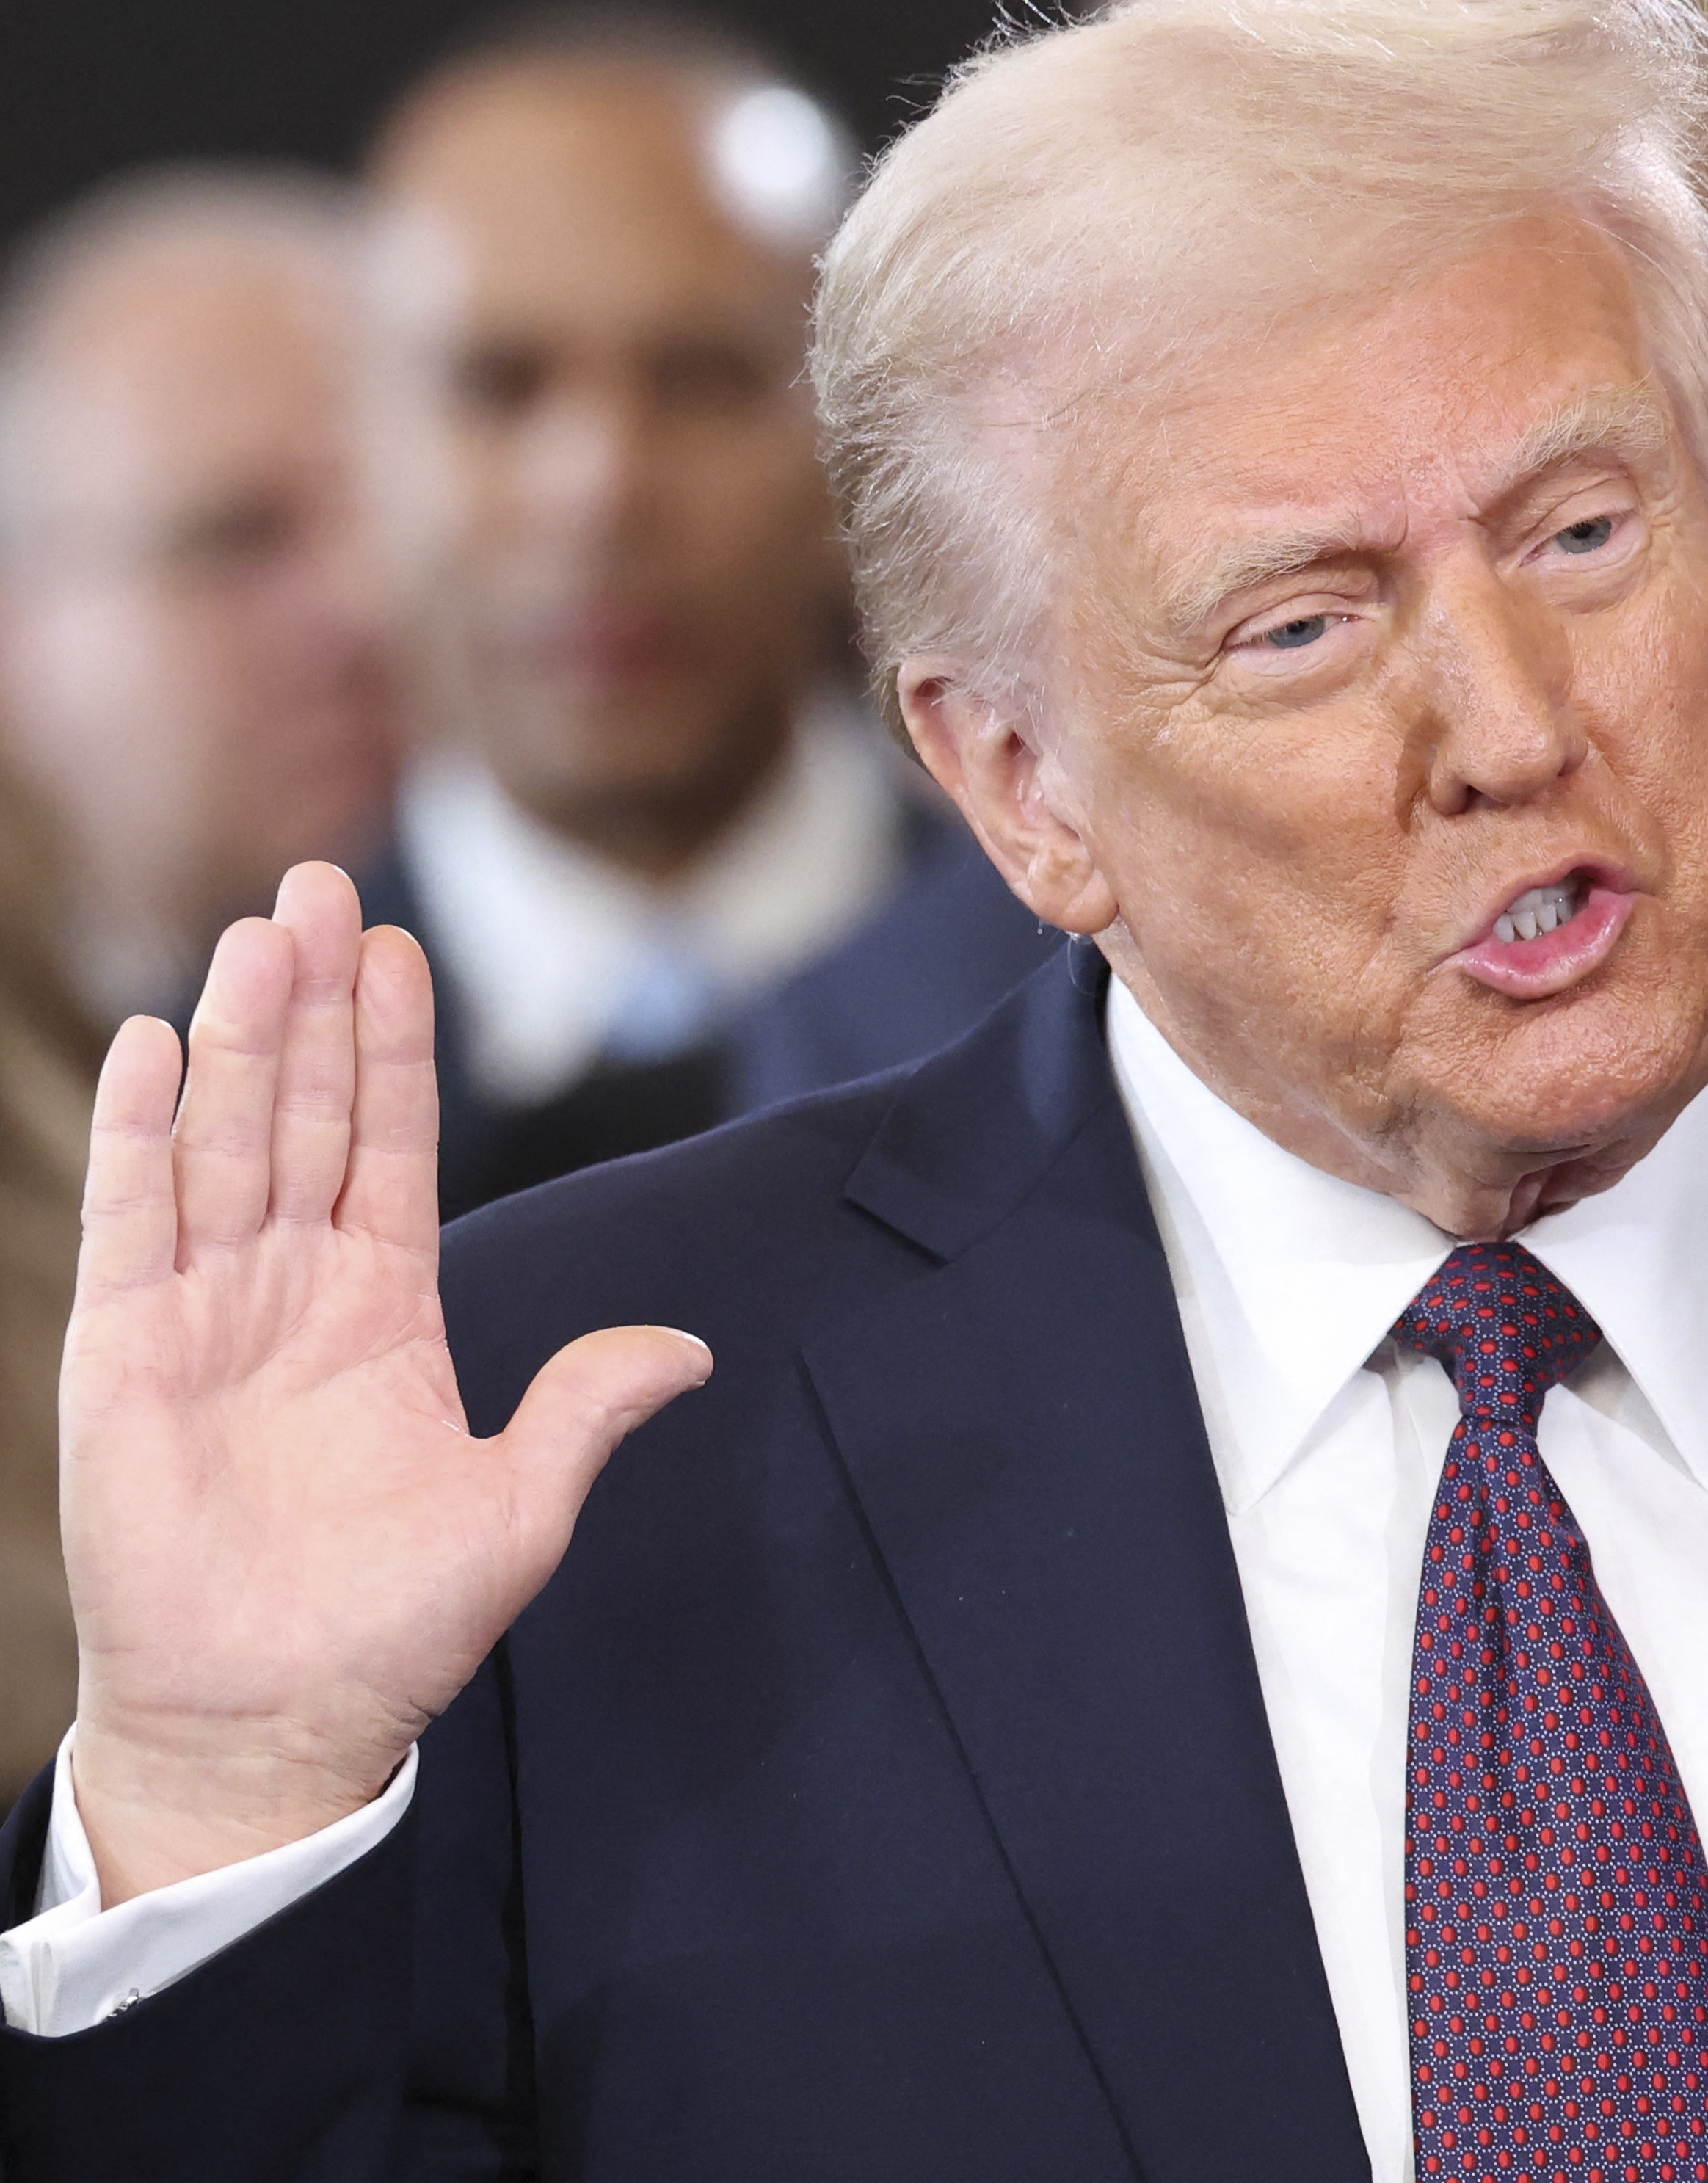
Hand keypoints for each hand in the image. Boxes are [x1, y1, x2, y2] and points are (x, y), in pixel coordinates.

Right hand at [59, 865, 708, 1903]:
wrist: (273, 1720)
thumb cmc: (390, 1629)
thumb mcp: (518, 1507)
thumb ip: (584, 1408)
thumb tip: (686, 1349)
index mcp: (384, 1313)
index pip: (391, 1146)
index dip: (392, 1048)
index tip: (399, 948)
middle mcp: (290, 1292)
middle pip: (302, 1115)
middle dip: (312, 1002)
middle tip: (321, 883)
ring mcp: (202, 1316)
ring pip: (222, 1142)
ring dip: (239, 1036)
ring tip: (256, 930)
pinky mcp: (125, 1356)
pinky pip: (135, 1223)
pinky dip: (142, 1133)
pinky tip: (151, 1047)